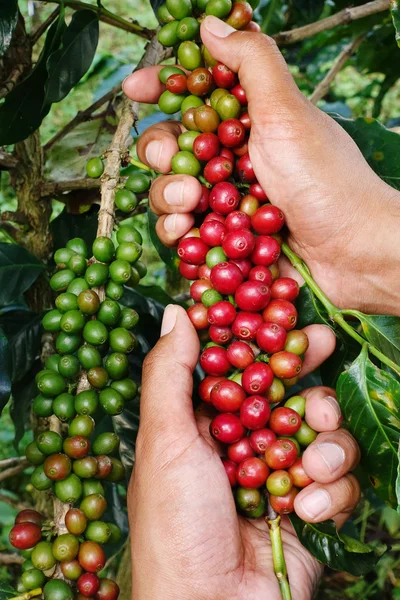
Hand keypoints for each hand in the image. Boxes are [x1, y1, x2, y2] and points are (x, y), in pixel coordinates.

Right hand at [124, 16, 399, 315]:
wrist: (353, 252)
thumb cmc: (327, 180)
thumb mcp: (288, 112)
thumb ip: (251, 63)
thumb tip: (208, 24)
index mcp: (248, 121)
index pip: (194, 97)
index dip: (161, 88)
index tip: (134, 88)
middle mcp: (233, 157)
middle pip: (170, 145)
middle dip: (160, 152)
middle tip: (171, 161)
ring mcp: (226, 199)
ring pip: (170, 191)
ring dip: (169, 195)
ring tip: (190, 204)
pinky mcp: (224, 238)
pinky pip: (183, 233)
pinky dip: (177, 231)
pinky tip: (186, 233)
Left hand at [128, 309, 359, 599]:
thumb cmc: (176, 523)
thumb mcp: (164, 440)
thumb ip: (170, 372)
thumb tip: (177, 311)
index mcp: (202, 422)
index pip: (235, 365)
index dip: (257, 336)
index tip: (277, 309)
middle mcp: (241, 442)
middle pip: (284, 388)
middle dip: (305, 369)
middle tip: (324, 344)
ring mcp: (278, 472)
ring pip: (319, 428)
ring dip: (325, 439)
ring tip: (314, 461)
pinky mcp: (307, 504)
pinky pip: (336, 477)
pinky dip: (328, 489)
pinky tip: (304, 508)